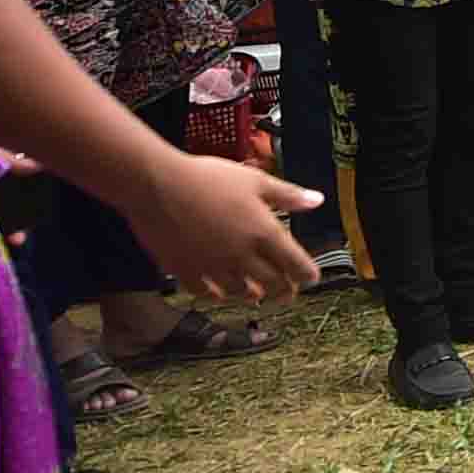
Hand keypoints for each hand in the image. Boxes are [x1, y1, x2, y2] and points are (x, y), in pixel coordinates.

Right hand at [127, 157, 320, 302]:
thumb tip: (317, 200)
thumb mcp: (255, 180)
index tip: (311, 277)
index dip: (308, 274)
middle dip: (284, 291)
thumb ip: (288, 195)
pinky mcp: (185, 270)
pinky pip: (204, 292)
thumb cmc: (206, 177)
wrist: (157, 184)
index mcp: (263, 233)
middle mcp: (241, 256)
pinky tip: (218, 293)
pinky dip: (215, 295)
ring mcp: (213, 266)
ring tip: (256, 294)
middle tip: (288, 293)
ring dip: (252, 294)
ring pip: (240, 292)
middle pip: (272, 284)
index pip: (296, 265)